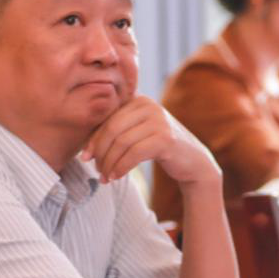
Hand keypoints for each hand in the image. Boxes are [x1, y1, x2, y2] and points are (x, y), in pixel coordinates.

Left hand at [82, 96, 219, 187]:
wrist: (193, 161)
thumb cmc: (159, 148)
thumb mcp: (137, 134)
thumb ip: (117, 133)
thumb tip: (85, 150)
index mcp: (138, 100)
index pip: (108, 119)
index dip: (93, 139)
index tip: (85, 157)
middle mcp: (149, 105)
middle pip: (112, 129)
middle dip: (101, 152)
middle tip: (97, 170)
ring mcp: (159, 120)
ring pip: (121, 142)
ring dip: (110, 163)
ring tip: (105, 177)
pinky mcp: (165, 138)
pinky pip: (134, 153)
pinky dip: (121, 167)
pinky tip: (116, 177)